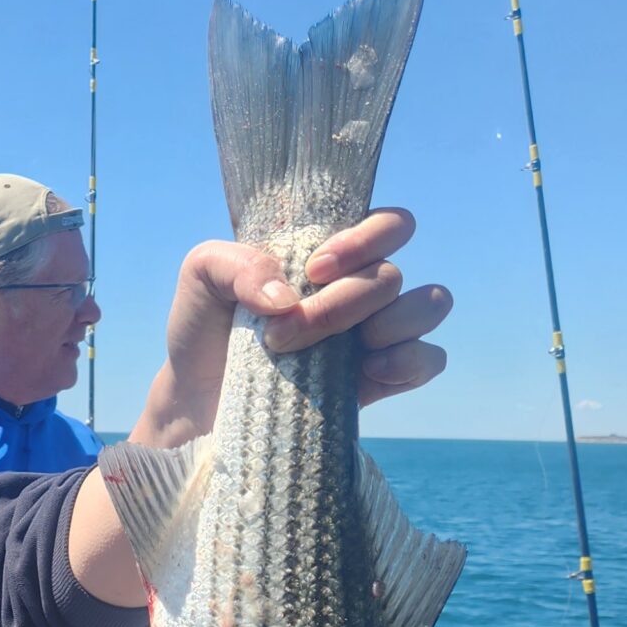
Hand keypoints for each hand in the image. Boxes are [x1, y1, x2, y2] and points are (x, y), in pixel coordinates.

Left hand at [146, 207, 451, 443]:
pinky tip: (367, 372)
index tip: (313, 270)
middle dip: (339, 306)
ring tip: (337, 352)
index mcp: (328, 254)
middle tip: (281, 337)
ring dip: (389, 325)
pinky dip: (408, 362)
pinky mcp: (378, 381)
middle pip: (390, 276)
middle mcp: (357, 288)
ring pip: (429, 305)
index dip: (363, 240)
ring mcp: (373, 334)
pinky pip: (430, 360)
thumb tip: (287, 295)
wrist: (195, 402)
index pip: (387, 224)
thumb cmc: (203, 330)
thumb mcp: (202, 276)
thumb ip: (235, 262)